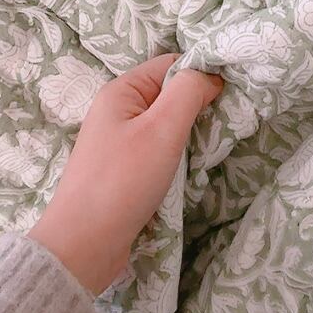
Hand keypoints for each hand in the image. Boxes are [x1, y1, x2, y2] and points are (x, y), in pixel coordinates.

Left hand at [28, 54, 221, 292]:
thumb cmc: (123, 181)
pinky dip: (175, 155)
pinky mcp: (122, 170)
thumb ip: (188, 93)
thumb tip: (211, 75)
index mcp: (121, 91)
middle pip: (168, 93)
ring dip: (188, 133)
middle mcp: (116, 111)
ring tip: (210, 147)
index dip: (200, 74)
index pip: (170, 65)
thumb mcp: (162, 130)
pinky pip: (157, 149)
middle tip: (224, 124)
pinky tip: (189, 168)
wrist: (83, 247)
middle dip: (197, 105)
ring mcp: (118, 142)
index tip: (230, 95)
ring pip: (165, 123)